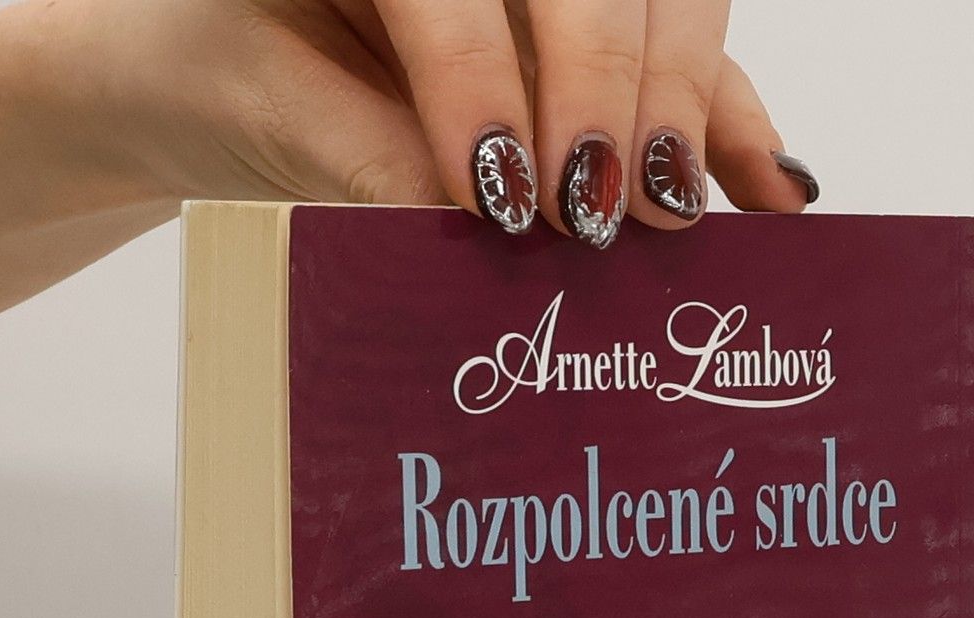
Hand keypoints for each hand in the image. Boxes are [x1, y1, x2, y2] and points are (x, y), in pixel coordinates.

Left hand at [42, 0, 816, 246]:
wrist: (203, 60)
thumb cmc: (219, 67)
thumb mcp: (268, 110)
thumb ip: (367, 160)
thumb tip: (485, 239)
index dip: (483, 84)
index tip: (501, 200)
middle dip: (603, 91)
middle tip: (593, 209)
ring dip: (681, 100)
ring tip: (669, 205)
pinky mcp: (586, 19)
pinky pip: (682, 49)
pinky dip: (726, 120)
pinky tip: (770, 189)